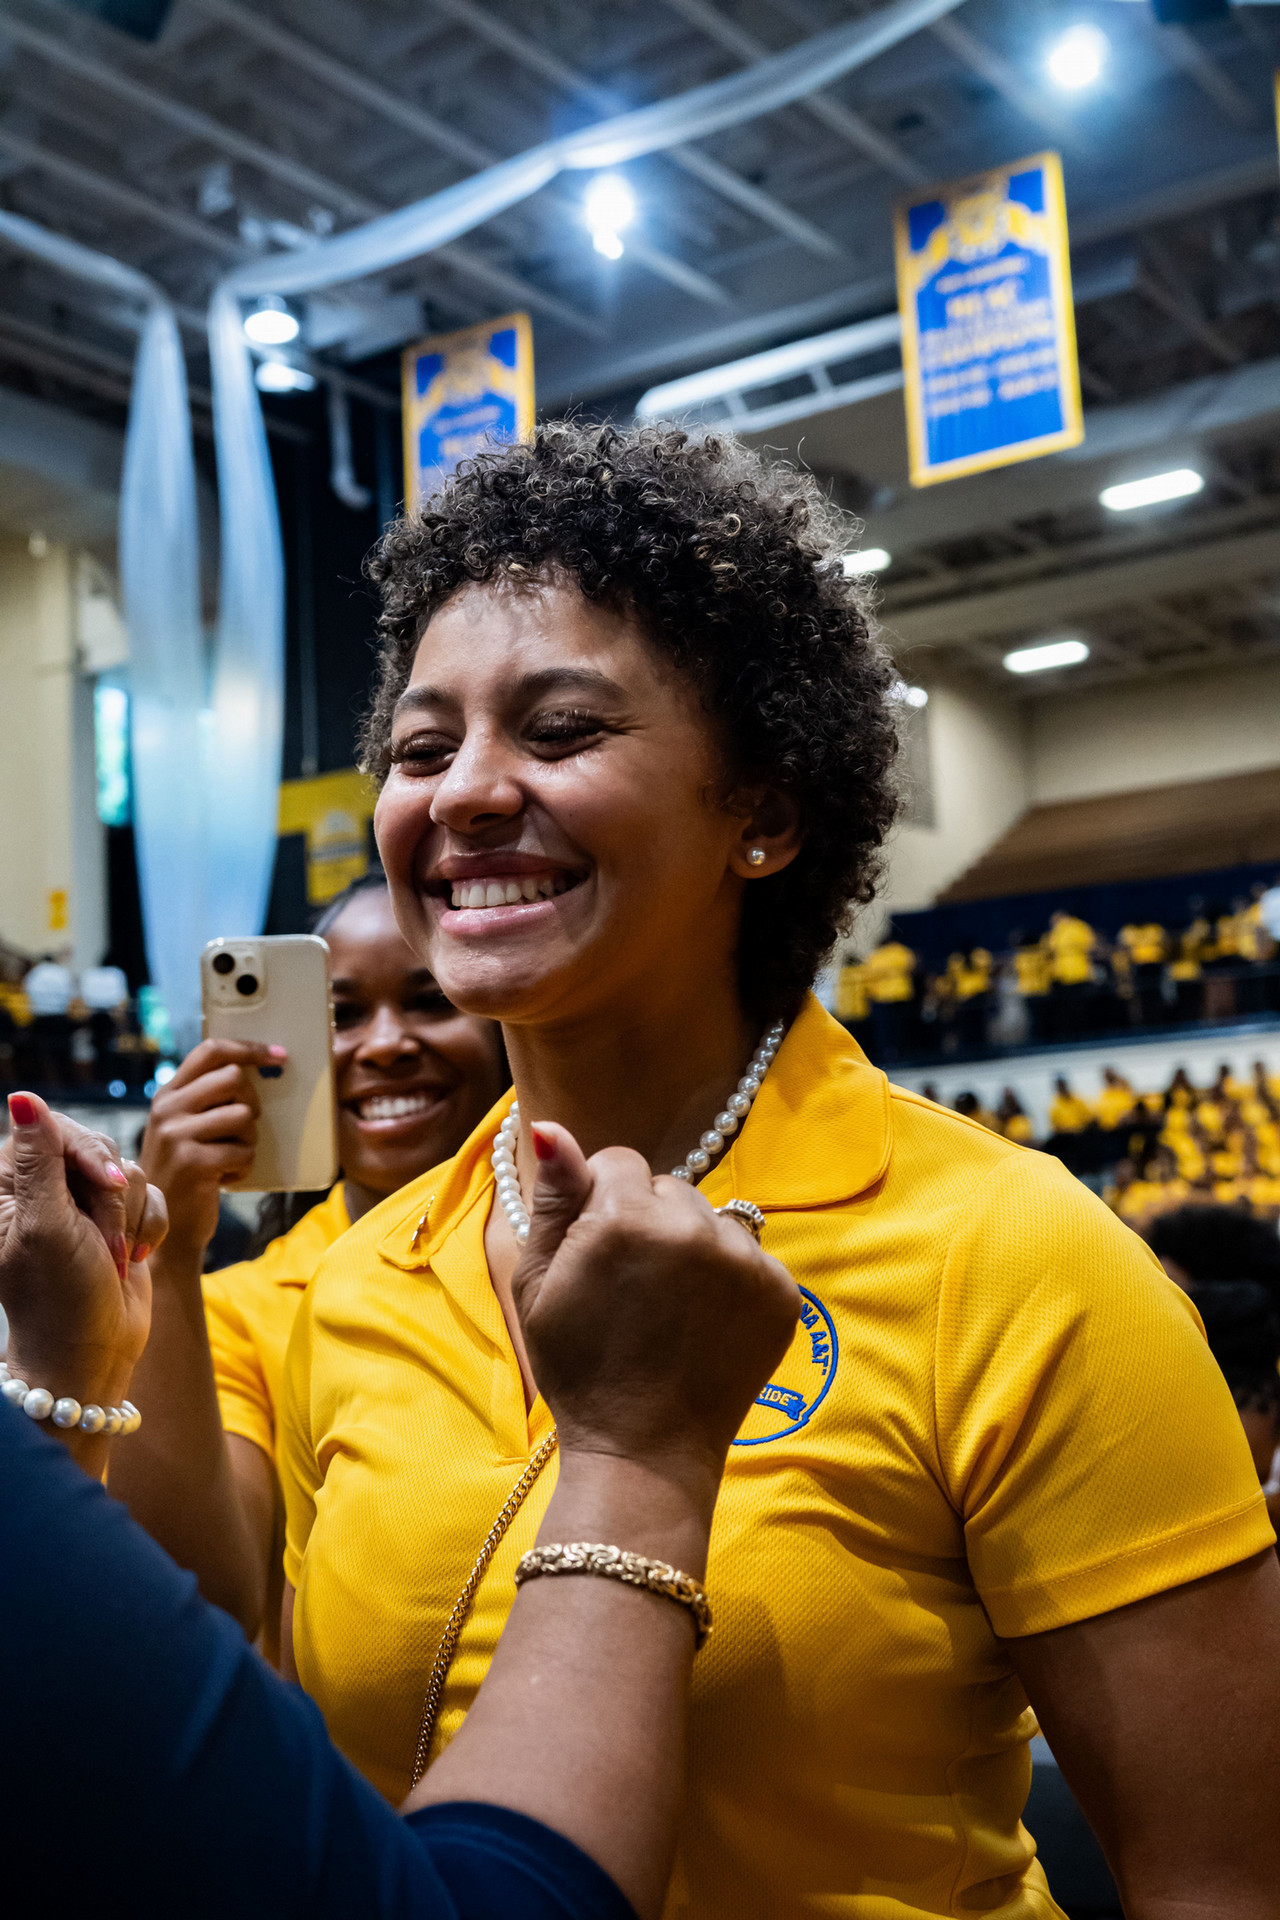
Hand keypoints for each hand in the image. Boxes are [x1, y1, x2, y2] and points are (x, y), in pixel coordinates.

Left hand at [0, 1093, 162, 1403]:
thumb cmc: (61, 1299)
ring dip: (131, 1217)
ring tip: (115, 1258)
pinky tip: (134, 1259)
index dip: (87, 1154)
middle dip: (112, 1196)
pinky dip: (150, 1226)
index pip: (53, 1131)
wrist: (96, 1355)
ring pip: (129, 1171)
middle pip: (97, 1148)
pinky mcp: (119, 1219)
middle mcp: (44, 1190)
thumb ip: (41, 1159)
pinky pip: (152, 1193)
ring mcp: (83, 1205)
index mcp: (9, 1187)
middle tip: (103, 1243)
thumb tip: (22, 1095)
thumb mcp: (47, 1225)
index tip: (105, 1188)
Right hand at [140, 1039, 280, 1261]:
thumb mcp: (185, 1129)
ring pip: (244, 1115)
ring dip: (248, 1141)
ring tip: (229, 1158)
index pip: (211, 1051)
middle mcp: (167, 1109)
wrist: (167, 1228)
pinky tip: (222, 1179)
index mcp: (168, 1094)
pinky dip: (243, 1167)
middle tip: (244, 1129)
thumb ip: (206, 1100)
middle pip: (234, 1078)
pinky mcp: (193, 1163)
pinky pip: (244, 1152)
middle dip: (252, 1102)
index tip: (279, 1055)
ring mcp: (177, 1135)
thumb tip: (257, 1070)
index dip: (249, 1048)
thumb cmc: (187, 1174)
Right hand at [512, 1125, 799, 1500]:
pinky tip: (703, 1320)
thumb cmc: (579, 1368)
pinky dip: (730, 1277)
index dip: (602, 1204)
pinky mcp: (782, 1292)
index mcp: (624, 1219)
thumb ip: (553, 1199)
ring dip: (693, 1245)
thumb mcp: (537, 1283)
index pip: (621, 1162)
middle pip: (671, 1186)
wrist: (644, 1451)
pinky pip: (750, 1253)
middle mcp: (692, 1229)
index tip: (598, 1253)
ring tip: (670, 1306)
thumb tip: (551, 1126)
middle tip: (633, 1286)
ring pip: (713, 1216)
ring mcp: (745, 1262)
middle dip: (650, 1220)